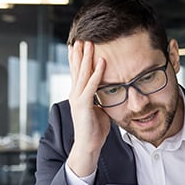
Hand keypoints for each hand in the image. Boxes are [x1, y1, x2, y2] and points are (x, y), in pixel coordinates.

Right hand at [66, 40, 110, 176]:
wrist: (89, 145)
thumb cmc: (95, 130)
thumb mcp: (99, 109)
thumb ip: (101, 99)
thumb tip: (109, 92)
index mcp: (78, 95)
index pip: (77, 73)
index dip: (78, 59)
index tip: (78, 45)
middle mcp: (75, 94)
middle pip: (77, 69)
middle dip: (79, 53)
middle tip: (81, 38)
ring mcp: (77, 99)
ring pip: (82, 73)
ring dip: (87, 57)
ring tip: (89, 43)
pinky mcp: (83, 105)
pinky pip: (91, 85)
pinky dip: (97, 72)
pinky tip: (101, 61)